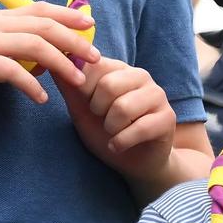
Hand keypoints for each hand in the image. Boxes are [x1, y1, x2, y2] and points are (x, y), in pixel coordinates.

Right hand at [0, 1, 100, 108]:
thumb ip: (12, 52)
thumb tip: (44, 62)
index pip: (40, 9)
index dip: (68, 15)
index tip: (91, 25)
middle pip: (44, 25)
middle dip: (75, 40)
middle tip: (96, 58)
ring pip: (33, 45)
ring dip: (61, 63)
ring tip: (78, 81)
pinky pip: (9, 70)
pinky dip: (30, 84)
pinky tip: (41, 98)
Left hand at [55, 57, 176, 179]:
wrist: (132, 163)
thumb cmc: (106, 132)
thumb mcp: (81, 109)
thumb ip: (70, 85)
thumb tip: (54, 59)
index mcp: (119, 69)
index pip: (94, 65)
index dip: (83, 90)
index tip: (88, 105)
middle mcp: (140, 76)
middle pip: (108, 85)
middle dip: (97, 110)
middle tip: (102, 120)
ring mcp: (157, 95)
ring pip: (123, 107)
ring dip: (111, 128)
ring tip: (113, 132)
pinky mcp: (167, 117)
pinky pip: (139, 128)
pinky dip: (121, 142)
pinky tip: (118, 145)